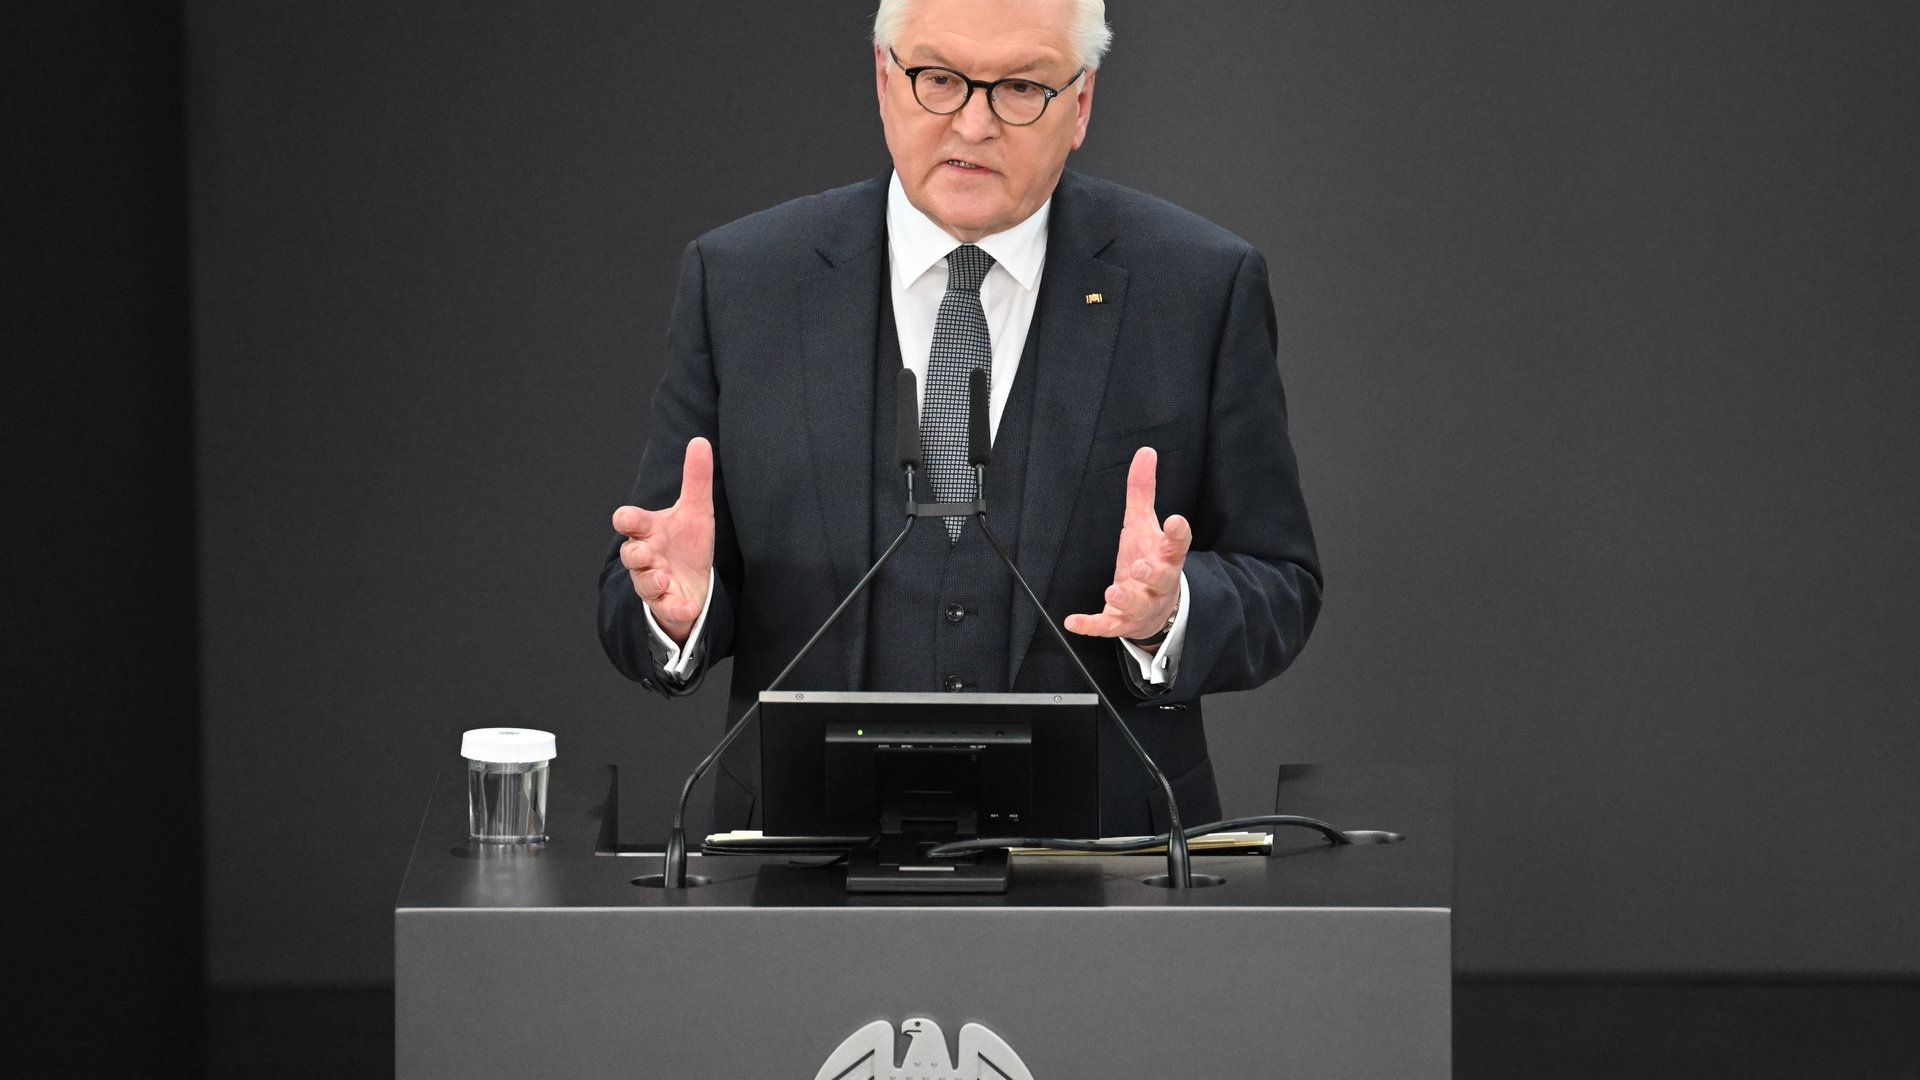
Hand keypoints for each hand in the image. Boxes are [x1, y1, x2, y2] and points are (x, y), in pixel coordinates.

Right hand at [612, 437, 714, 644]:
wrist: (694, 582)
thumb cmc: (686, 543)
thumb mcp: (696, 510)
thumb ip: (695, 479)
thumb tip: (700, 440)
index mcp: (649, 531)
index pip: (629, 522)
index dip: (627, 520)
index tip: (629, 518)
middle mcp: (646, 557)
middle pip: (630, 554)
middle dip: (635, 553)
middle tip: (645, 552)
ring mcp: (653, 583)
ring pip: (643, 584)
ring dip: (650, 581)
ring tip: (662, 578)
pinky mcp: (667, 605)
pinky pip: (667, 609)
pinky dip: (676, 609)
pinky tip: (689, 607)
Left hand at [1064, 447, 1190, 643]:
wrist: (1156, 609)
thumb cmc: (1150, 559)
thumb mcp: (1144, 524)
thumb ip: (1143, 490)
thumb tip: (1145, 452)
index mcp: (1166, 556)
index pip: (1177, 544)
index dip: (1177, 533)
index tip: (1175, 520)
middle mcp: (1158, 583)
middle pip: (1162, 578)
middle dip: (1152, 572)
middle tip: (1140, 565)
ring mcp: (1142, 605)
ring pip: (1138, 605)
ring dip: (1126, 599)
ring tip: (1112, 591)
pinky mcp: (1122, 623)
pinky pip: (1108, 627)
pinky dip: (1091, 625)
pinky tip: (1073, 621)